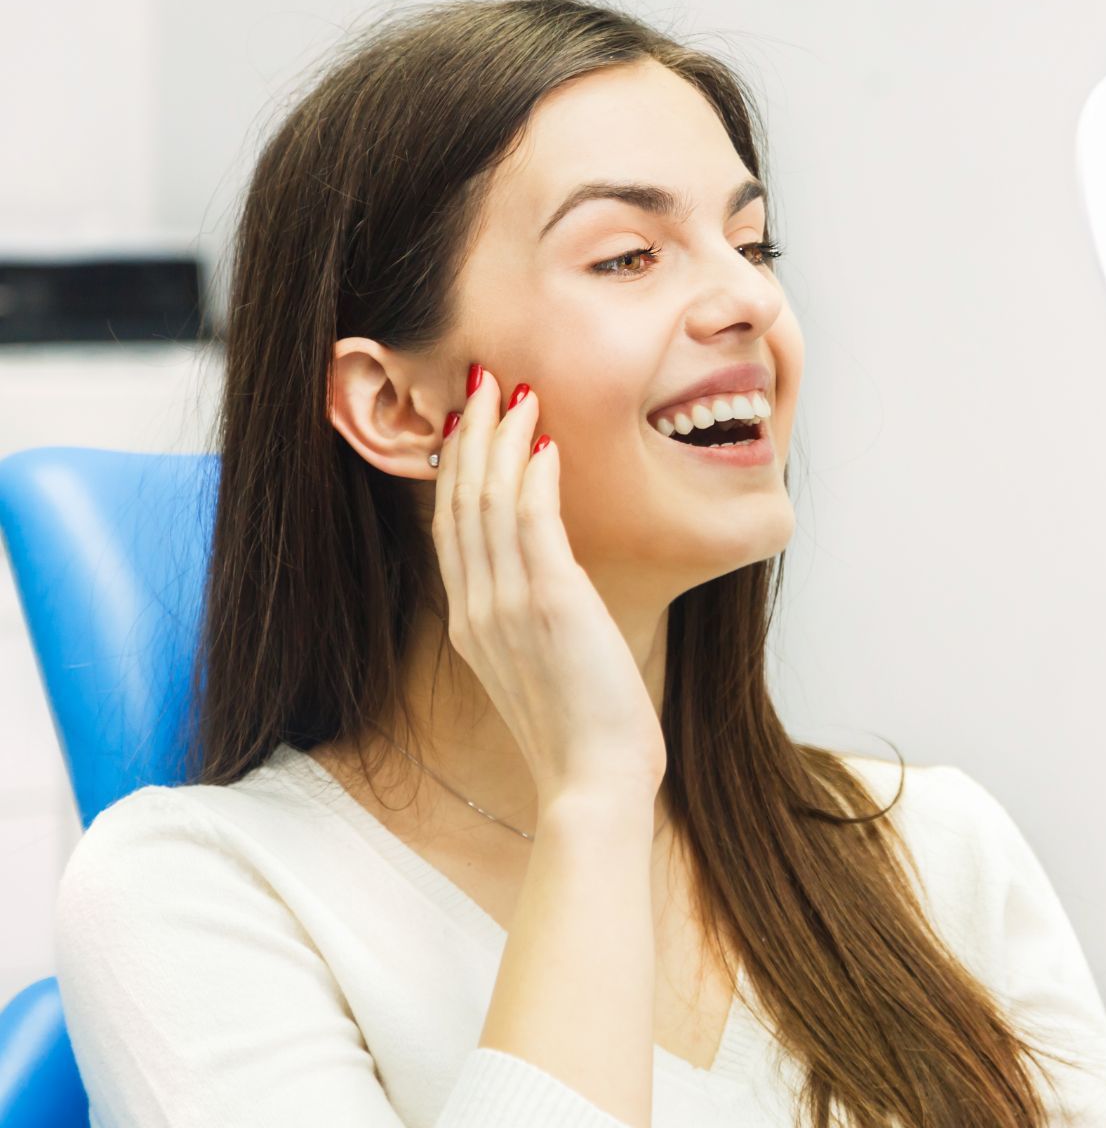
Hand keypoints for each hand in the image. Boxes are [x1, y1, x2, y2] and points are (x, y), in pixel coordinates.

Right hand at [432, 363, 667, 804]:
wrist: (594, 784)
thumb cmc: (584, 734)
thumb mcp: (545, 668)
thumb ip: (534, 621)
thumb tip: (554, 586)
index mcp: (472, 624)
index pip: (452, 527)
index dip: (458, 467)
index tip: (471, 420)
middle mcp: (477, 609)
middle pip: (460, 502)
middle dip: (472, 435)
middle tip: (485, 381)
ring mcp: (506, 606)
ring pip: (490, 502)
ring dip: (502, 439)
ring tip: (516, 391)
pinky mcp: (549, 604)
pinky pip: (532, 523)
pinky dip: (535, 476)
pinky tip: (546, 441)